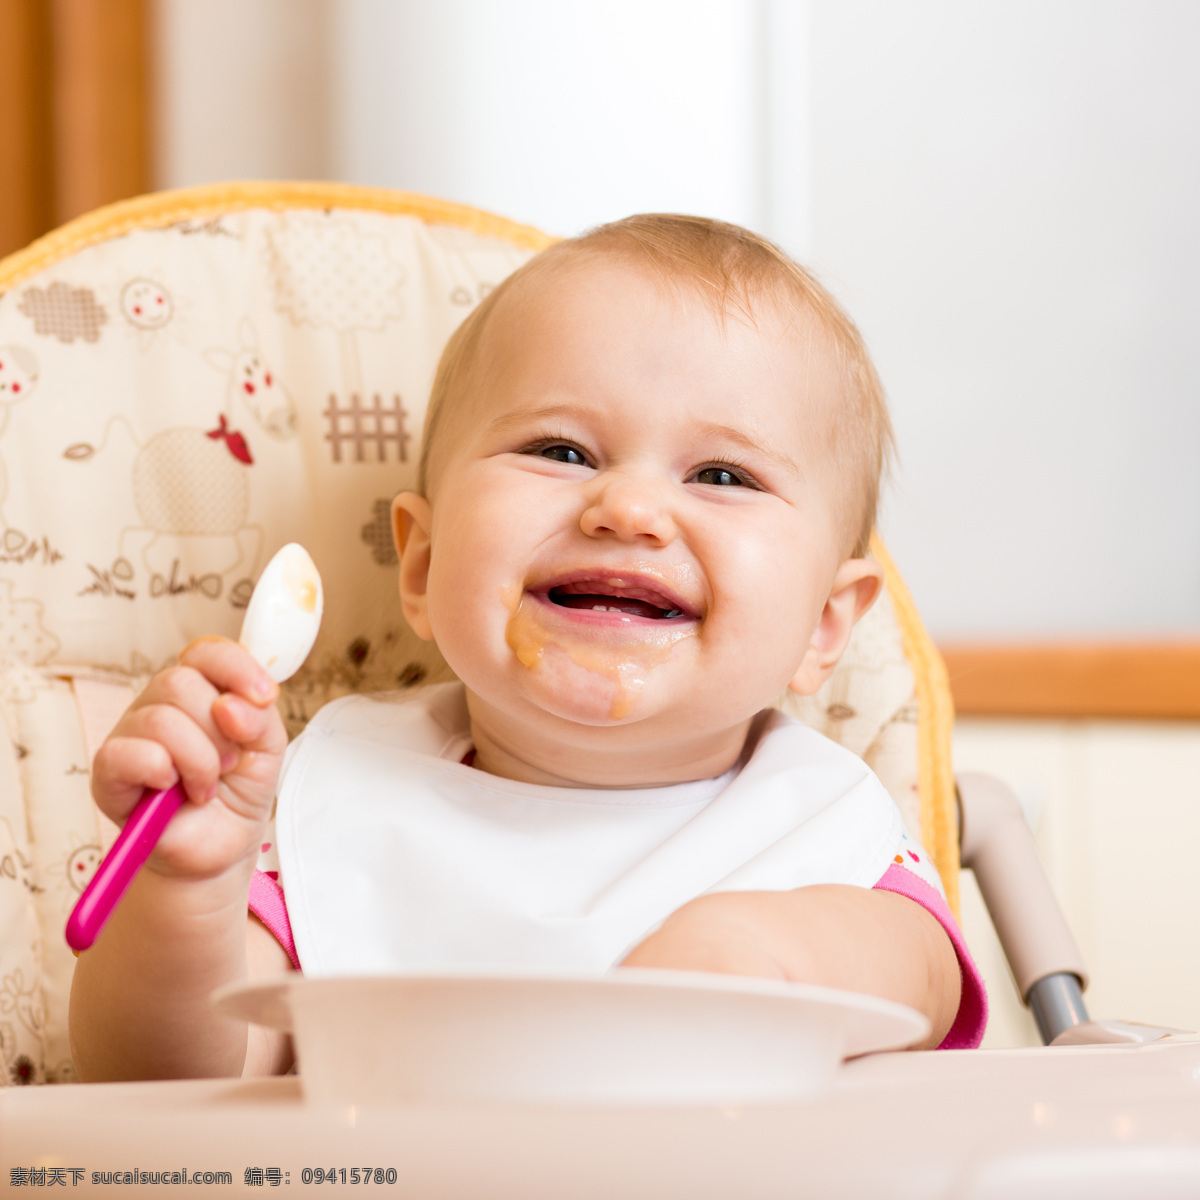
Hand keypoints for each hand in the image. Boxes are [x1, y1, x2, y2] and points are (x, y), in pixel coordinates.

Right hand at [90, 637, 287, 881]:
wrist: (221, 845)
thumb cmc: (239, 790)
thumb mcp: (267, 748)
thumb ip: (259, 717)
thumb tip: (229, 705)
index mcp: (200, 690)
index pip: (205, 652)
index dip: (235, 667)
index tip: (265, 697)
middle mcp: (159, 704)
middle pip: (180, 682)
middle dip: (219, 729)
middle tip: (230, 762)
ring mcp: (130, 734)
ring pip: (160, 719)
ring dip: (199, 760)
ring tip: (207, 785)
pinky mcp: (108, 772)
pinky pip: (128, 753)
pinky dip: (162, 772)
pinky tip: (173, 790)